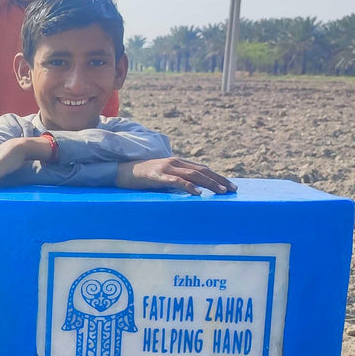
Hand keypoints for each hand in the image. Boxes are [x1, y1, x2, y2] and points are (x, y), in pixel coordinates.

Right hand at [115, 158, 236, 194]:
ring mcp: (166, 168)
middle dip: (219, 180)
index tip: (231, 186)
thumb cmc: (142, 177)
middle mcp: (175, 162)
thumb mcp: (163, 177)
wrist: (122, 171)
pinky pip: (176, 181)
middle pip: (203, 170)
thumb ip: (177, 180)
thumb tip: (192, 191)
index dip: (218, 177)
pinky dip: (189, 186)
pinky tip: (197, 193)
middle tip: (233, 190)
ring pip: (194, 174)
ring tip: (221, 192)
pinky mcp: (157, 176)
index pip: (203, 169)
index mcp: (178, 163)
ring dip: (209, 183)